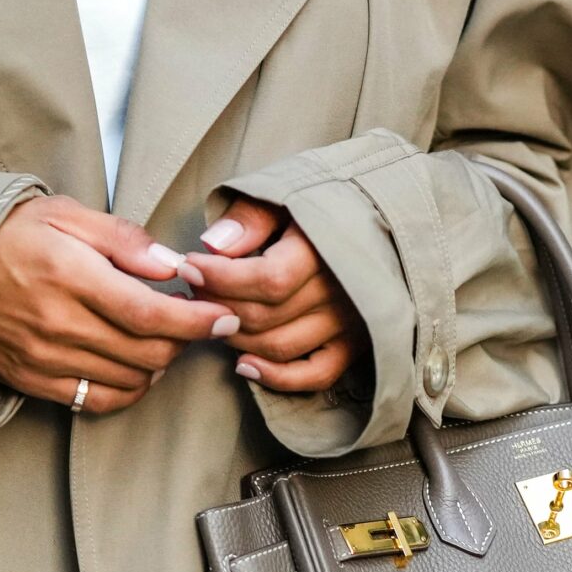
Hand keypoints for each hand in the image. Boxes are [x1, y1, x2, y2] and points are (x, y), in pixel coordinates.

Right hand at [0, 195, 236, 414]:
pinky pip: (95, 400)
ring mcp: (45, 359)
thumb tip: (172, 265)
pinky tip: (133, 368)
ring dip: (158, 365)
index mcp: (71, 277)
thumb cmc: (5, 234)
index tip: (225, 317)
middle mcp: (60, 325)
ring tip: (160, 339)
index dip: (198, 322)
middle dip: (184, 341)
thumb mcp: (64, 214)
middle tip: (193, 321)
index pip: (151, 314)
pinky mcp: (33, 381)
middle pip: (148, 353)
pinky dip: (126, 390)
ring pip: (128, 381)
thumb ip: (123, 239)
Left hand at [186, 198, 366, 395]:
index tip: (189, 266)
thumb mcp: (289, 193)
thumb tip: (214, 245)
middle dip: (219, 304)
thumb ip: (252, 216)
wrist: (383, 222)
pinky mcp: (353, 346)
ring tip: (212, 315)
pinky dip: (277, 377)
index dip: (220, 278)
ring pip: (278, 346)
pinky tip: (244, 364)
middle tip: (195, 288)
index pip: (267, 279)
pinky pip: (315, 376)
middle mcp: (341, 292)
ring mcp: (349, 324)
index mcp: (327, 250)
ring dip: (235, 337)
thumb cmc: (328, 204)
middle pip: (265, 316)